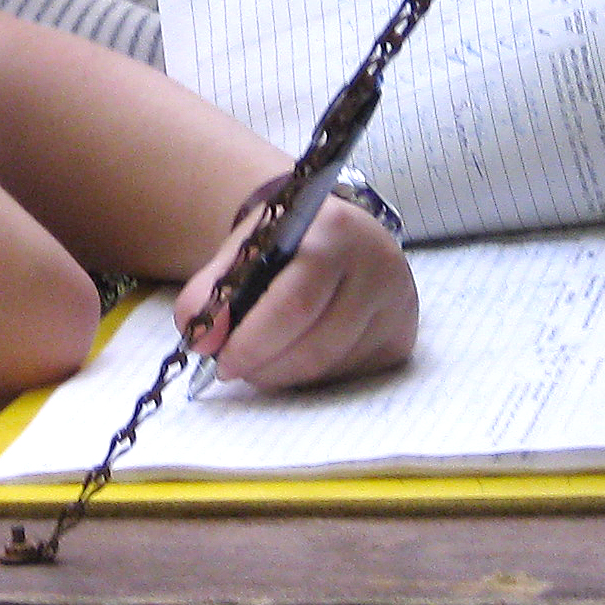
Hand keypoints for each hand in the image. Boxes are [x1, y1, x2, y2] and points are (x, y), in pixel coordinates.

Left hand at [176, 192, 415, 389]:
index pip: (295, 302)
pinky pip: (349, 374)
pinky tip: (295, 355)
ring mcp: (397, 303)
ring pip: (331, 366)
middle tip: (233, 369)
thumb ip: (211, 292)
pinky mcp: (402, 336)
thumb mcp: (242, 251)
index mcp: (334, 229)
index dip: (252, 341)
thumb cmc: (284, 243)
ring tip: (259, 361)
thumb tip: (202, 340)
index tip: (220, 360)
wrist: (335, 233)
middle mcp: (377, 263)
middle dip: (264, 366)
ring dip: (284, 374)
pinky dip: (311, 375)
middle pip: (316, 343)